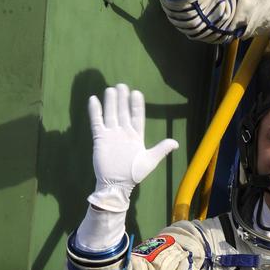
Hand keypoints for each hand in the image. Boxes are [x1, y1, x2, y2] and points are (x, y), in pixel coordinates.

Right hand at [88, 84, 178, 209]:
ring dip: (111, 101)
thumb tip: (175, 142)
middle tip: (122, 85)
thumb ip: (161, 149)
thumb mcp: (149, 161)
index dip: (137, 105)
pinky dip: (95, 111)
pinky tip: (94, 99)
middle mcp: (123, 132)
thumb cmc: (133, 174)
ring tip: (111, 89)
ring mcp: (111, 134)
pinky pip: (96, 122)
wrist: (116, 184)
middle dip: (123, 99)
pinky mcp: (99, 138)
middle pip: (123, 111)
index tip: (136, 93)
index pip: (137, 116)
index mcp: (136, 136)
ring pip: (110, 114)